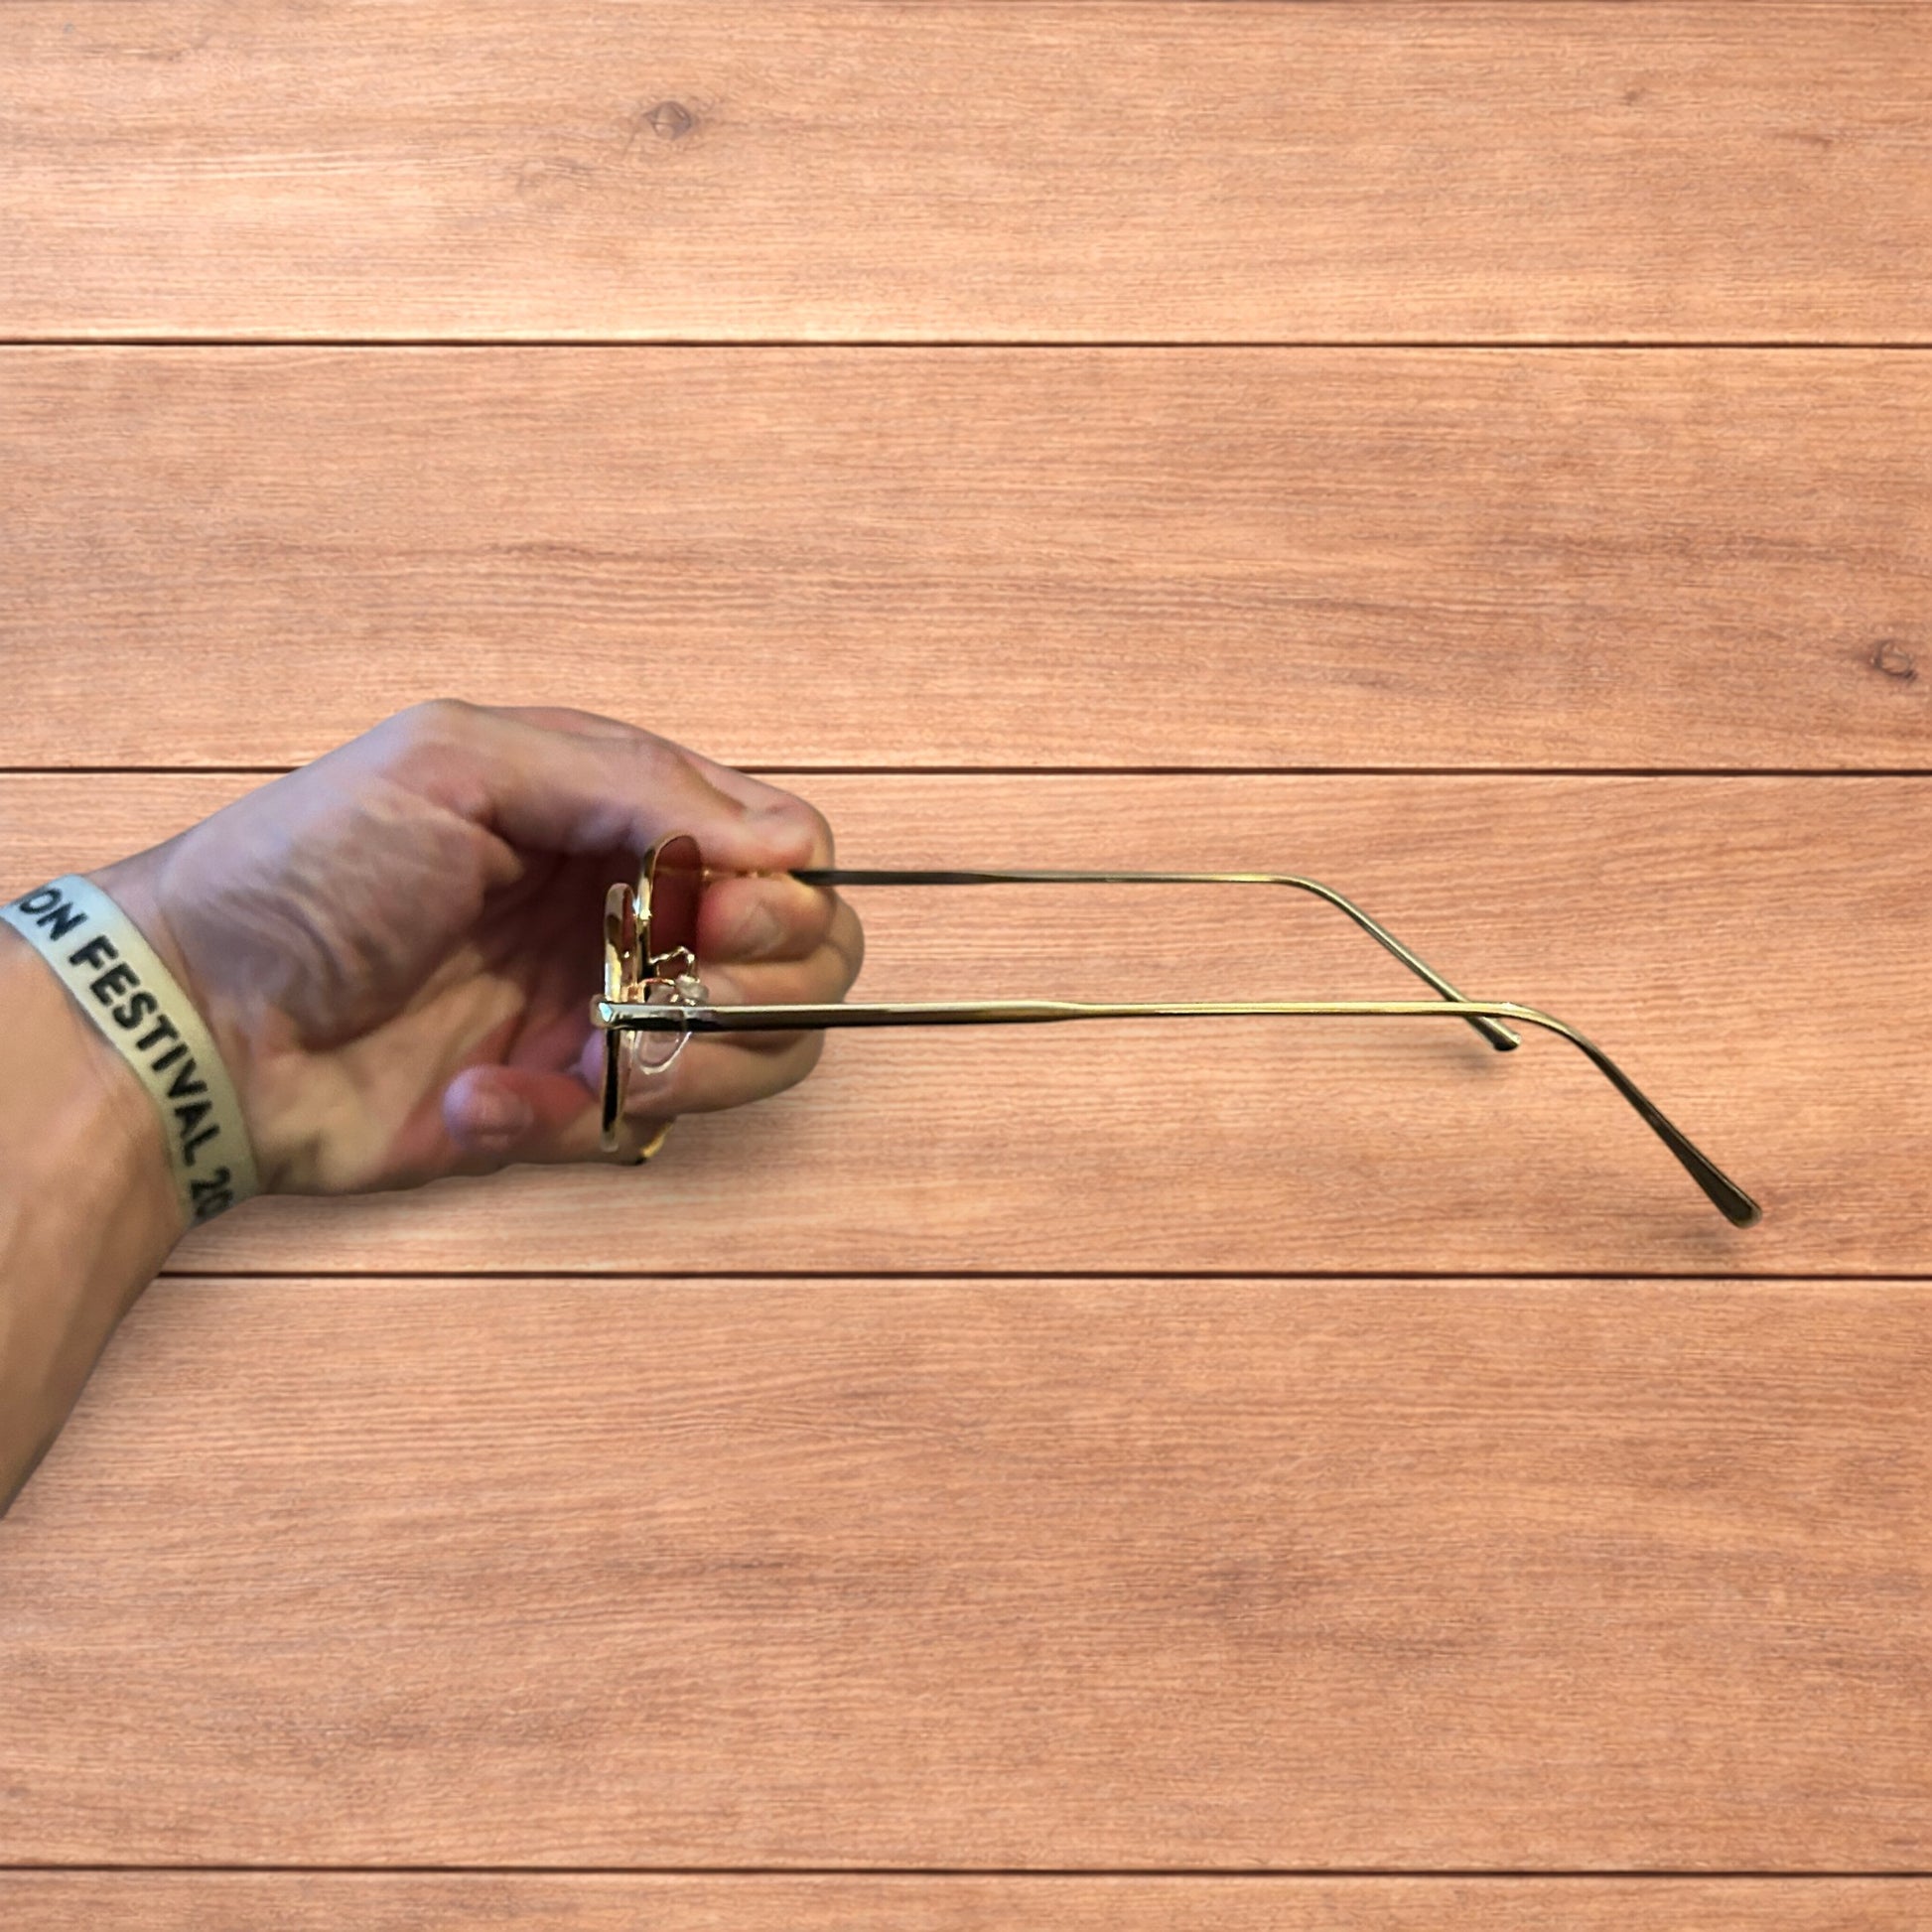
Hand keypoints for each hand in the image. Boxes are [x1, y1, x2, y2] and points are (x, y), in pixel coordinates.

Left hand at [94, 701, 861, 1193]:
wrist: (199, 1021)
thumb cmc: (312, 866)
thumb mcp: (463, 764)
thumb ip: (632, 785)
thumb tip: (794, 843)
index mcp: (620, 816)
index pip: (782, 850)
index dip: (784, 888)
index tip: (724, 910)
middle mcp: (635, 913)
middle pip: (807, 959)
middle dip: (770, 981)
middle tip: (679, 982)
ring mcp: (610, 1014)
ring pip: (758, 1054)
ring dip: (693, 1062)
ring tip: (588, 1055)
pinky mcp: (567, 1108)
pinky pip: (636, 1129)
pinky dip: (564, 1117)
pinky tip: (477, 1095)